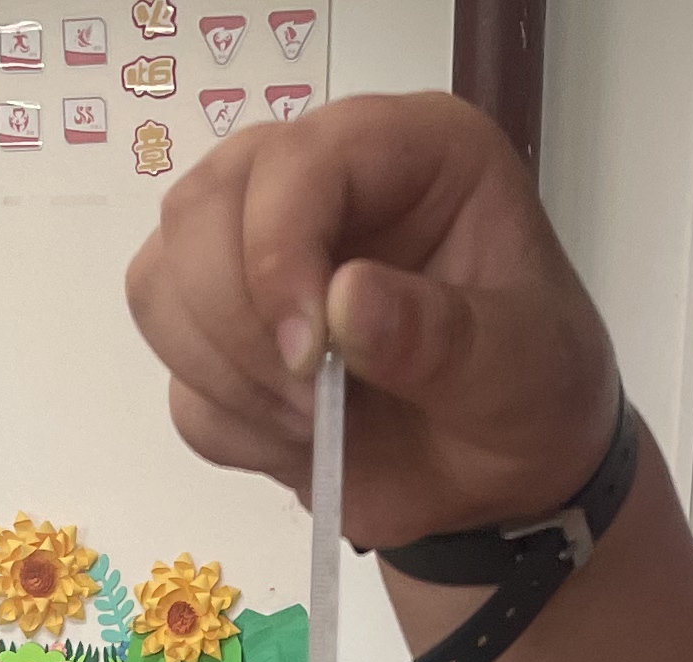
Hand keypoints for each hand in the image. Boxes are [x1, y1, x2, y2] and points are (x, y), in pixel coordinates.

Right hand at [127, 91, 621, 549]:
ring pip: (162, 285)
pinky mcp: (225, 339)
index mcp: (406, 151)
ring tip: (315, 424)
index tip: (313, 356)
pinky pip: (177, 380)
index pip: (294, 159)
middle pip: (198, 211)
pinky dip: (230, 427)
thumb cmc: (531, 396)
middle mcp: (318, 182)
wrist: (503, 480)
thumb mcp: (521, 366)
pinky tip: (301, 442)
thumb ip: (443, 335)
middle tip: (316, 403)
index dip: (277, 250)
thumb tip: (344, 302)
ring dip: (225, 376)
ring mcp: (257, 257)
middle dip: (238, 324)